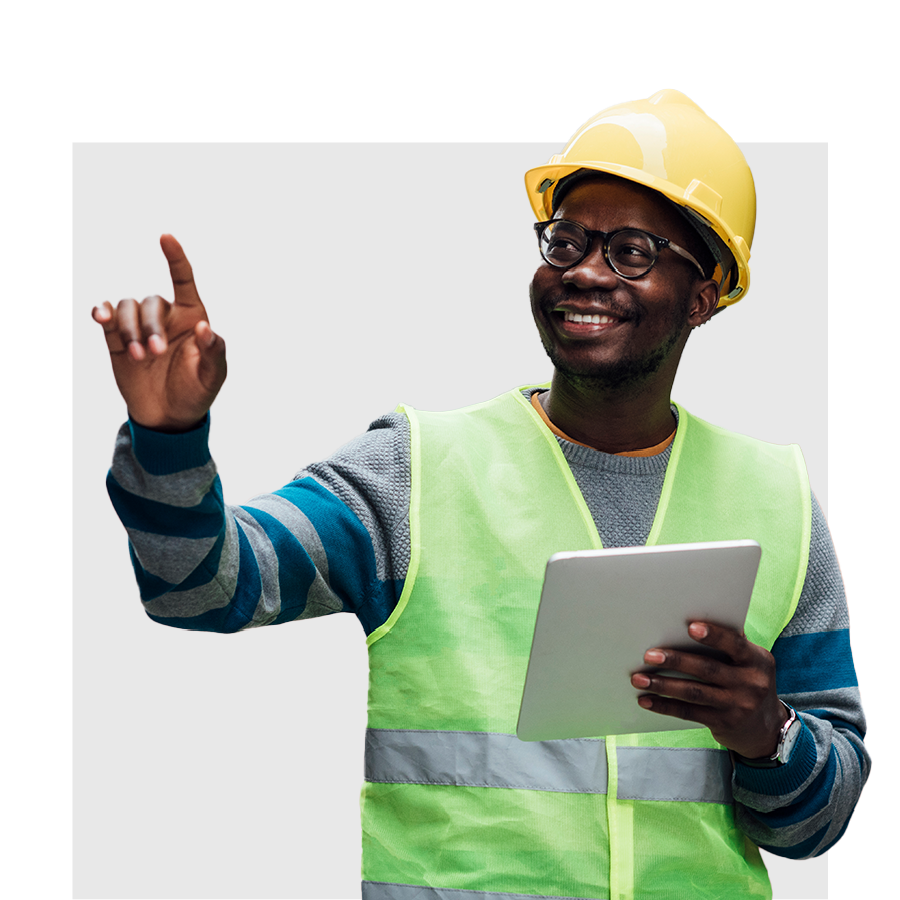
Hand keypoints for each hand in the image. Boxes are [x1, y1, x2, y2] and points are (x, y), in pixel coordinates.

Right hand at [91, 233, 226, 431]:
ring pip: (127, 307)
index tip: (165, 238)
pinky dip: (102, 313)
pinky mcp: (118, 341)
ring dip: (130, 328)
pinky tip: (101, 316)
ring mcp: (140, 327)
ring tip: (140, 356)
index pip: (183, 281)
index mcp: (192, 318)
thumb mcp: (213, 377)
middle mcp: (165, 317)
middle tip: (155, 352)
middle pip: (150, 302)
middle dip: (150, 326)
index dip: (176, 259)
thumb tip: (204, 327)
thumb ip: (214, 352)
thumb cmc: (196, 392)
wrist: (169, 417)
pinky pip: (107, 317)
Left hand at [630, 622, 788, 758]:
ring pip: (694, 692)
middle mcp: (751, 683)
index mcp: (757, 660)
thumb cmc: (747, 681)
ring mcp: (738, 706)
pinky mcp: (723, 723)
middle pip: (708, 669)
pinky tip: (646, 700)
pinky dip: (665, 705)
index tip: (690, 627)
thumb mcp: (749, 662)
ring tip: (638, 678)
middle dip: (676, 661)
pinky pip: (689, 712)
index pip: (735, 644)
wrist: (767, 728)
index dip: (714, 635)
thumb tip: (689, 621)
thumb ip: (729, 644)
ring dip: (663, 685)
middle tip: (649, 655)